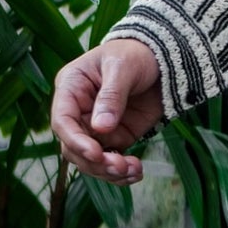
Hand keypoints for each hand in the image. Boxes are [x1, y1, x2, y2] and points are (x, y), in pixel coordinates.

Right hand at [50, 39, 163, 184]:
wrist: (164, 59)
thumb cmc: (136, 53)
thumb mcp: (123, 67)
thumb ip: (112, 95)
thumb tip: (100, 128)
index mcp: (71, 88)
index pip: (62, 121)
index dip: (75, 141)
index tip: (96, 153)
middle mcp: (79, 112)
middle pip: (74, 148)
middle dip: (95, 161)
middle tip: (120, 166)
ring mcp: (96, 127)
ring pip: (90, 161)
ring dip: (109, 171)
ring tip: (133, 170)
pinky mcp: (116, 137)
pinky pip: (111, 161)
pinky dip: (121, 172)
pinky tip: (136, 173)